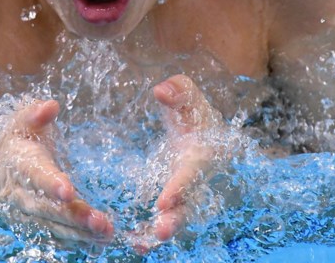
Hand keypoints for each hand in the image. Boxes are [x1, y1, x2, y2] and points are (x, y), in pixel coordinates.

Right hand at [0, 99, 113, 242]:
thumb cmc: (18, 139)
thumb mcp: (23, 121)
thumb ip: (35, 113)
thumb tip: (50, 106)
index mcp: (21, 165)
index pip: (36, 175)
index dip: (50, 183)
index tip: (68, 190)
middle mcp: (23, 194)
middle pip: (47, 209)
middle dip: (73, 216)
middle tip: (99, 222)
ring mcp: (30, 213)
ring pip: (54, 226)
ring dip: (80, 232)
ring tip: (106, 233)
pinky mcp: (40, 223)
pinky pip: (58, 236)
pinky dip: (78, 240)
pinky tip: (100, 240)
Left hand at [134, 75, 226, 248]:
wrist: (198, 129)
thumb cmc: (191, 110)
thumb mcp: (187, 94)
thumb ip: (178, 90)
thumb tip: (161, 91)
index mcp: (201, 154)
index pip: (191, 172)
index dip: (180, 187)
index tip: (164, 200)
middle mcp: (194, 179)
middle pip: (189, 204)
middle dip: (176, 219)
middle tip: (161, 231)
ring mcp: (182, 193)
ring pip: (176, 217)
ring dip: (162, 230)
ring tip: (143, 243)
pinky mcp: (169, 199)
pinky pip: (161, 219)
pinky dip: (149, 232)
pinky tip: (134, 243)